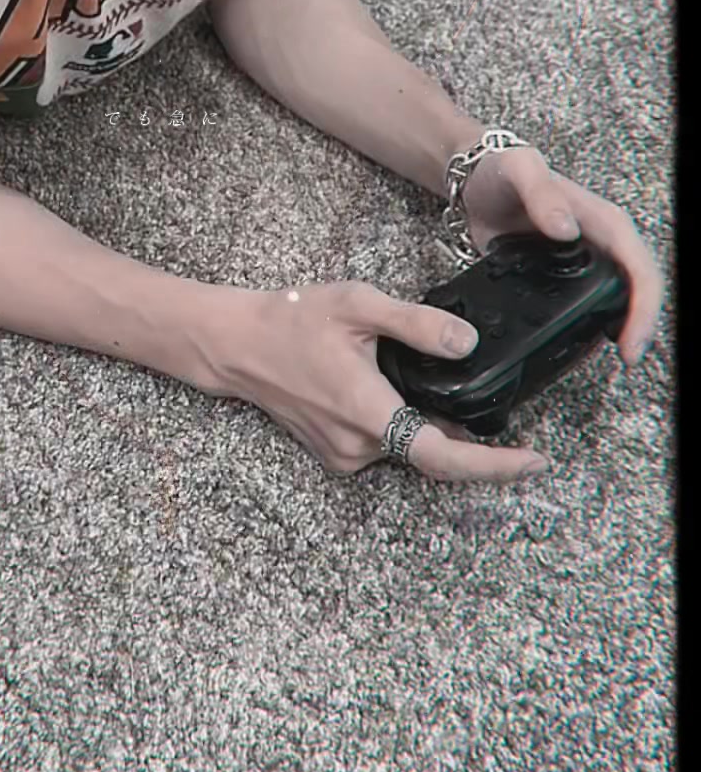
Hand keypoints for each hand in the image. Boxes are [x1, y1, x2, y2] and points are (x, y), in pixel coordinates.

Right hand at [223, 281, 550, 483]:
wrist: (238, 344)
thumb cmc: (292, 320)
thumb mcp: (359, 305)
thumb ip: (417, 324)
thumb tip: (467, 344)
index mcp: (367, 412)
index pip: (441, 456)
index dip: (492, 466)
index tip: (533, 461)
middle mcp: (357, 445)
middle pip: (433, 452)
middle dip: (473, 441)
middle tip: (511, 423)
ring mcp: (345, 455)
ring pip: (409, 447)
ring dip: (434, 426)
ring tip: (448, 388)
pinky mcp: (336, 453)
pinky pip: (388, 445)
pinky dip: (408, 425)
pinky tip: (407, 392)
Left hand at [459, 146, 664, 369]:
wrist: (472, 181)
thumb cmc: (499, 169)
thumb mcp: (520, 168)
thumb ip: (542, 193)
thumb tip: (566, 230)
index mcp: (602, 220)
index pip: (639, 266)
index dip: (644, 304)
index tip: (631, 338)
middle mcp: (600, 244)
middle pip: (637, 288)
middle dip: (640, 324)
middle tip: (629, 357)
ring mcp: (582, 263)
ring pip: (617, 299)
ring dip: (620, 327)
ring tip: (614, 356)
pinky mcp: (561, 277)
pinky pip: (586, 304)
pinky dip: (590, 324)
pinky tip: (580, 344)